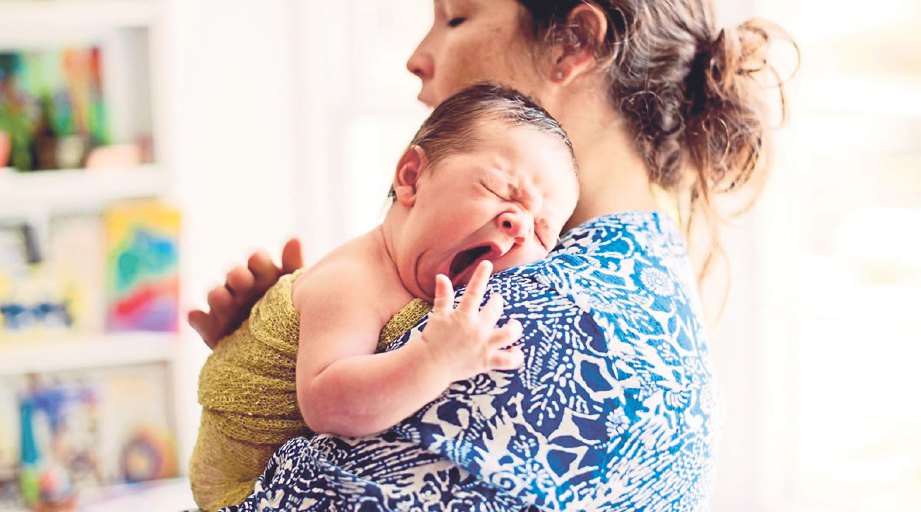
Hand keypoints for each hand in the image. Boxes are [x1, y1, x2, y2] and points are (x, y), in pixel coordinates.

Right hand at [188, 238, 303, 348]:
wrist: (283, 349)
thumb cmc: (292, 310)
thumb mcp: (297, 288)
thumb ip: (293, 265)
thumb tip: (294, 238)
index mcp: (263, 274)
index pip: (258, 261)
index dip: (257, 261)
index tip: (258, 261)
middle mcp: (241, 287)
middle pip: (235, 276)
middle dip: (237, 276)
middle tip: (242, 279)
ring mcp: (225, 307)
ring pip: (216, 296)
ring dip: (217, 295)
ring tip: (222, 298)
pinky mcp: (213, 329)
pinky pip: (202, 323)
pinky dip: (198, 320)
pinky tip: (196, 316)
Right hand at [421, 260, 524, 382]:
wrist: (429, 366)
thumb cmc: (432, 339)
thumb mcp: (438, 315)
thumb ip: (443, 296)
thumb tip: (441, 276)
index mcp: (463, 316)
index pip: (474, 290)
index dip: (480, 275)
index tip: (487, 264)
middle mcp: (477, 329)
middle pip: (495, 309)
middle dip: (497, 301)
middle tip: (496, 300)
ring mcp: (484, 346)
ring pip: (509, 334)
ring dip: (514, 327)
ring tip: (514, 324)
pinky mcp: (487, 361)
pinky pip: (508, 360)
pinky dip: (515, 356)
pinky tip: (517, 351)